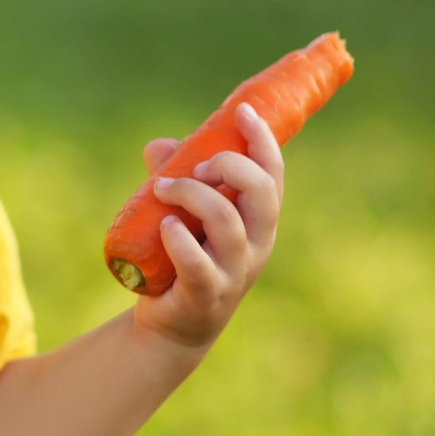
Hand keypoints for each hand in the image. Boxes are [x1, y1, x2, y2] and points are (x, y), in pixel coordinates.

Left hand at [130, 102, 284, 350]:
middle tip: (196, 168)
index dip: (262, 140)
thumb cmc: (182, 259)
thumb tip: (162, 146)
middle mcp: (256, 245)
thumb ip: (175, 176)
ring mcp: (234, 272)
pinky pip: (199, 265)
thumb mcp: (181, 213)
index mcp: (257, 220)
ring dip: (192, 195)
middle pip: (262, 193)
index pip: (272, 175)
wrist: (171, 324)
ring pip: (228, 223)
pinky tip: (165, 227)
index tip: (242, 112)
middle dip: (230, 166)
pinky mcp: (206, 296)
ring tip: (162, 189)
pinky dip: (180, 241)